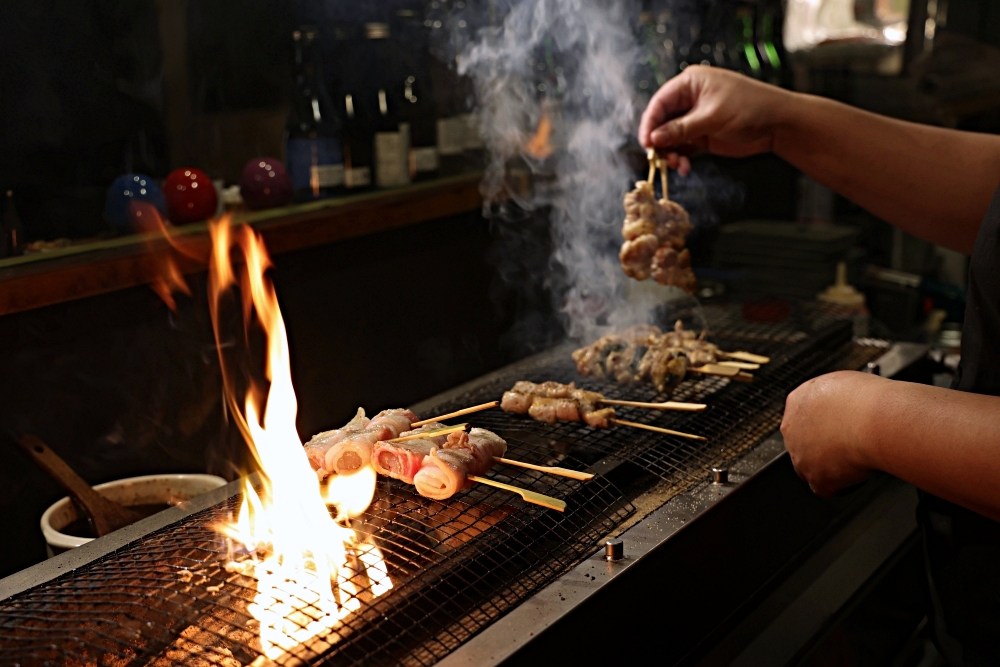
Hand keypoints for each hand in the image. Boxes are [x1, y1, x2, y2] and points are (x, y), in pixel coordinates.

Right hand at [638, 66, 792, 175]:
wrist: (777, 123)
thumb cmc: (750, 108)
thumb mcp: (711, 117)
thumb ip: (681, 129)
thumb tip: (654, 138)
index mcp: (690, 83)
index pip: (660, 102)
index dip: (650, 123)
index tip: (647, 143)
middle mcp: (690, 99)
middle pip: (663, 121)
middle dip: (660, 141)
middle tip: (659, 159)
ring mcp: (696, 118)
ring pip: (671, 137)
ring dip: (671, 153)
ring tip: (677, 165)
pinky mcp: (703, 135)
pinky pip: (684, 147)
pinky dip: (682, 158)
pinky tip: (685, 167)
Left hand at [780, 371, 881, 496]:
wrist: (877, 420)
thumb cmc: (869, 400)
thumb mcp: (845, 383)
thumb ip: (834, 398)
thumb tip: (844, 405)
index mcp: (798, 401)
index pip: (804, 418)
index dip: (825, 426)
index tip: (841, 428)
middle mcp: (792, 429)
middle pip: (804, 444)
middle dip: (825, 447)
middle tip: (851, 445)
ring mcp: (800, 456)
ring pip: (812, 468)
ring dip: (832, 467)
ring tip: (858, 459)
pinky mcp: (815, 479)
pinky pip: (828, 489)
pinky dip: (844, 485)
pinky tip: (860, 474)